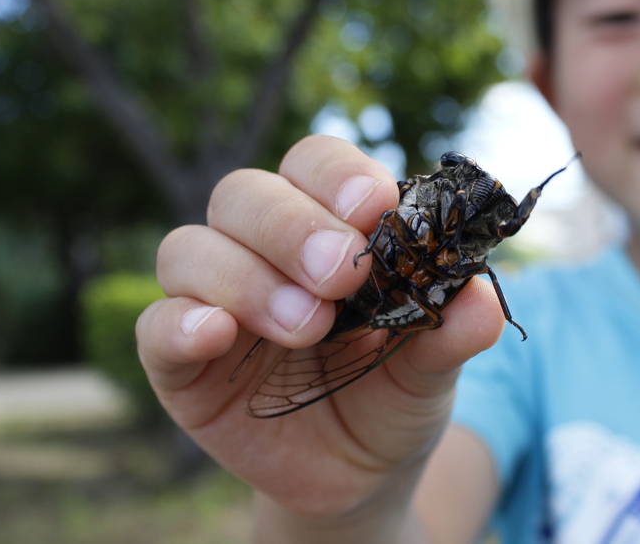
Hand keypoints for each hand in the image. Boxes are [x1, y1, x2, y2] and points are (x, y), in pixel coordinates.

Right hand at [136, 135, 505, 532]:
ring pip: (191, 248)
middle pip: (245, 195)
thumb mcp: (431, 365)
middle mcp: (261, 250)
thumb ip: (452, 330)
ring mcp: (215, 301)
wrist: (357, 474)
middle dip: (291, 227)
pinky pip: (157, 326)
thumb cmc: (392, 394)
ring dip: (247, 277)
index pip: (314, 164)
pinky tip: (216, 333)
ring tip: (307, 325)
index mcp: (325, 227)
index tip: (374, 209)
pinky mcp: (181, 362)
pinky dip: (180, 322)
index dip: (337, 175)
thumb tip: (482, 298)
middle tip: (340, 273)